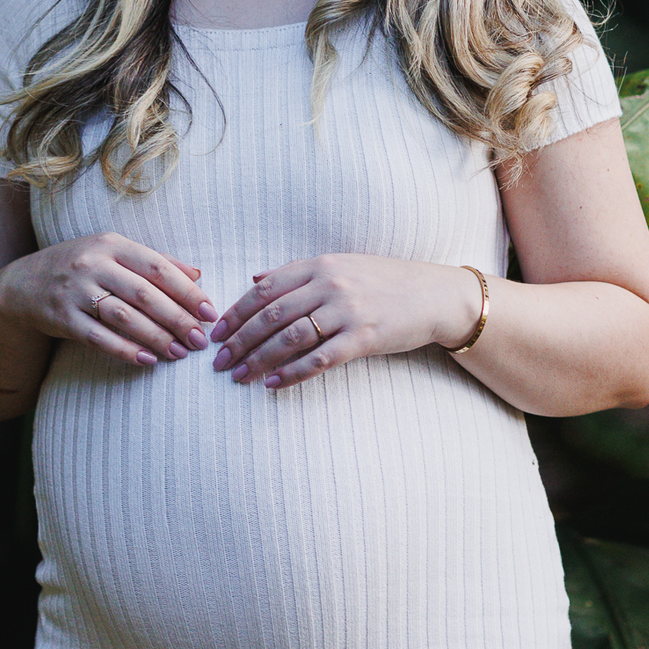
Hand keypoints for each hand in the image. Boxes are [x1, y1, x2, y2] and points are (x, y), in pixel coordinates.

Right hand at [0, 233, 216, 368]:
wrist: (24, 284)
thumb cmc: (81, 266)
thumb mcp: (114, 253)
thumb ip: (155, 261)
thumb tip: (197, 274)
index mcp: (111, 244)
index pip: (158, 267)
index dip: (187, 291)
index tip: (209, 312)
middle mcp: (93, 264)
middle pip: (145, 294)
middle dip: (177, 319)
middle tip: (200, 340)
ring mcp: (76, 291)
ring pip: (124, 317)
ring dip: (156, 338)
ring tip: (179, 353)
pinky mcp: (62, 318)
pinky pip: (99, 338)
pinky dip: (126, 351)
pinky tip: (148, 360)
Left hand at [210, 254, 482, 389]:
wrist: (433, 295)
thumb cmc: (384, 281)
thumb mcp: (339, 265)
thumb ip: (296, 272)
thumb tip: (254, 277)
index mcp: (319, 264)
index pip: (265, 289)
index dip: (235, 312)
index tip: (215, 332)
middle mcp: (330, 284)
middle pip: (270, 314)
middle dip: (239, 339)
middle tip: (218, 361)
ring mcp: (347, 310)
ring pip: (289, 338)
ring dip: (258, 359)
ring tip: (238, 376)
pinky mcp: (364, 337)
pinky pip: (320, 358)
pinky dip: (293, 373)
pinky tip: (273, 384)